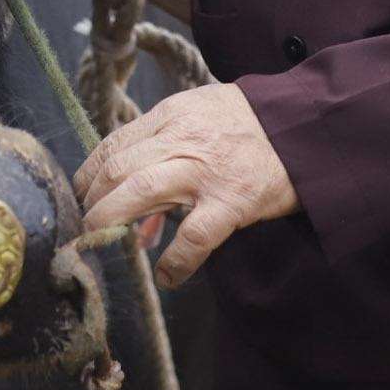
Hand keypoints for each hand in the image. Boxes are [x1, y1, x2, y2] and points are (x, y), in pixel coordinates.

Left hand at [73, 83, 297, 287]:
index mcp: (172, 115)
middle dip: (93, 199)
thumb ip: (167, 147)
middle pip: (118, 168)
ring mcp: (206, 172)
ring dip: (112, 220)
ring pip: (141, 193)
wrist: (306, 128)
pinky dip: (174, 261)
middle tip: (88, 223)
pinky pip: (193, 237)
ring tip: (107, 240)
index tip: (83, 193)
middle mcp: (183, 139)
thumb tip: (140, 209)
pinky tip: (167, 275)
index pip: (115, 143)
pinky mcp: (232, 202)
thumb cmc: (249, 125)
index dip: (90, 172)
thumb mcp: (201, 115)